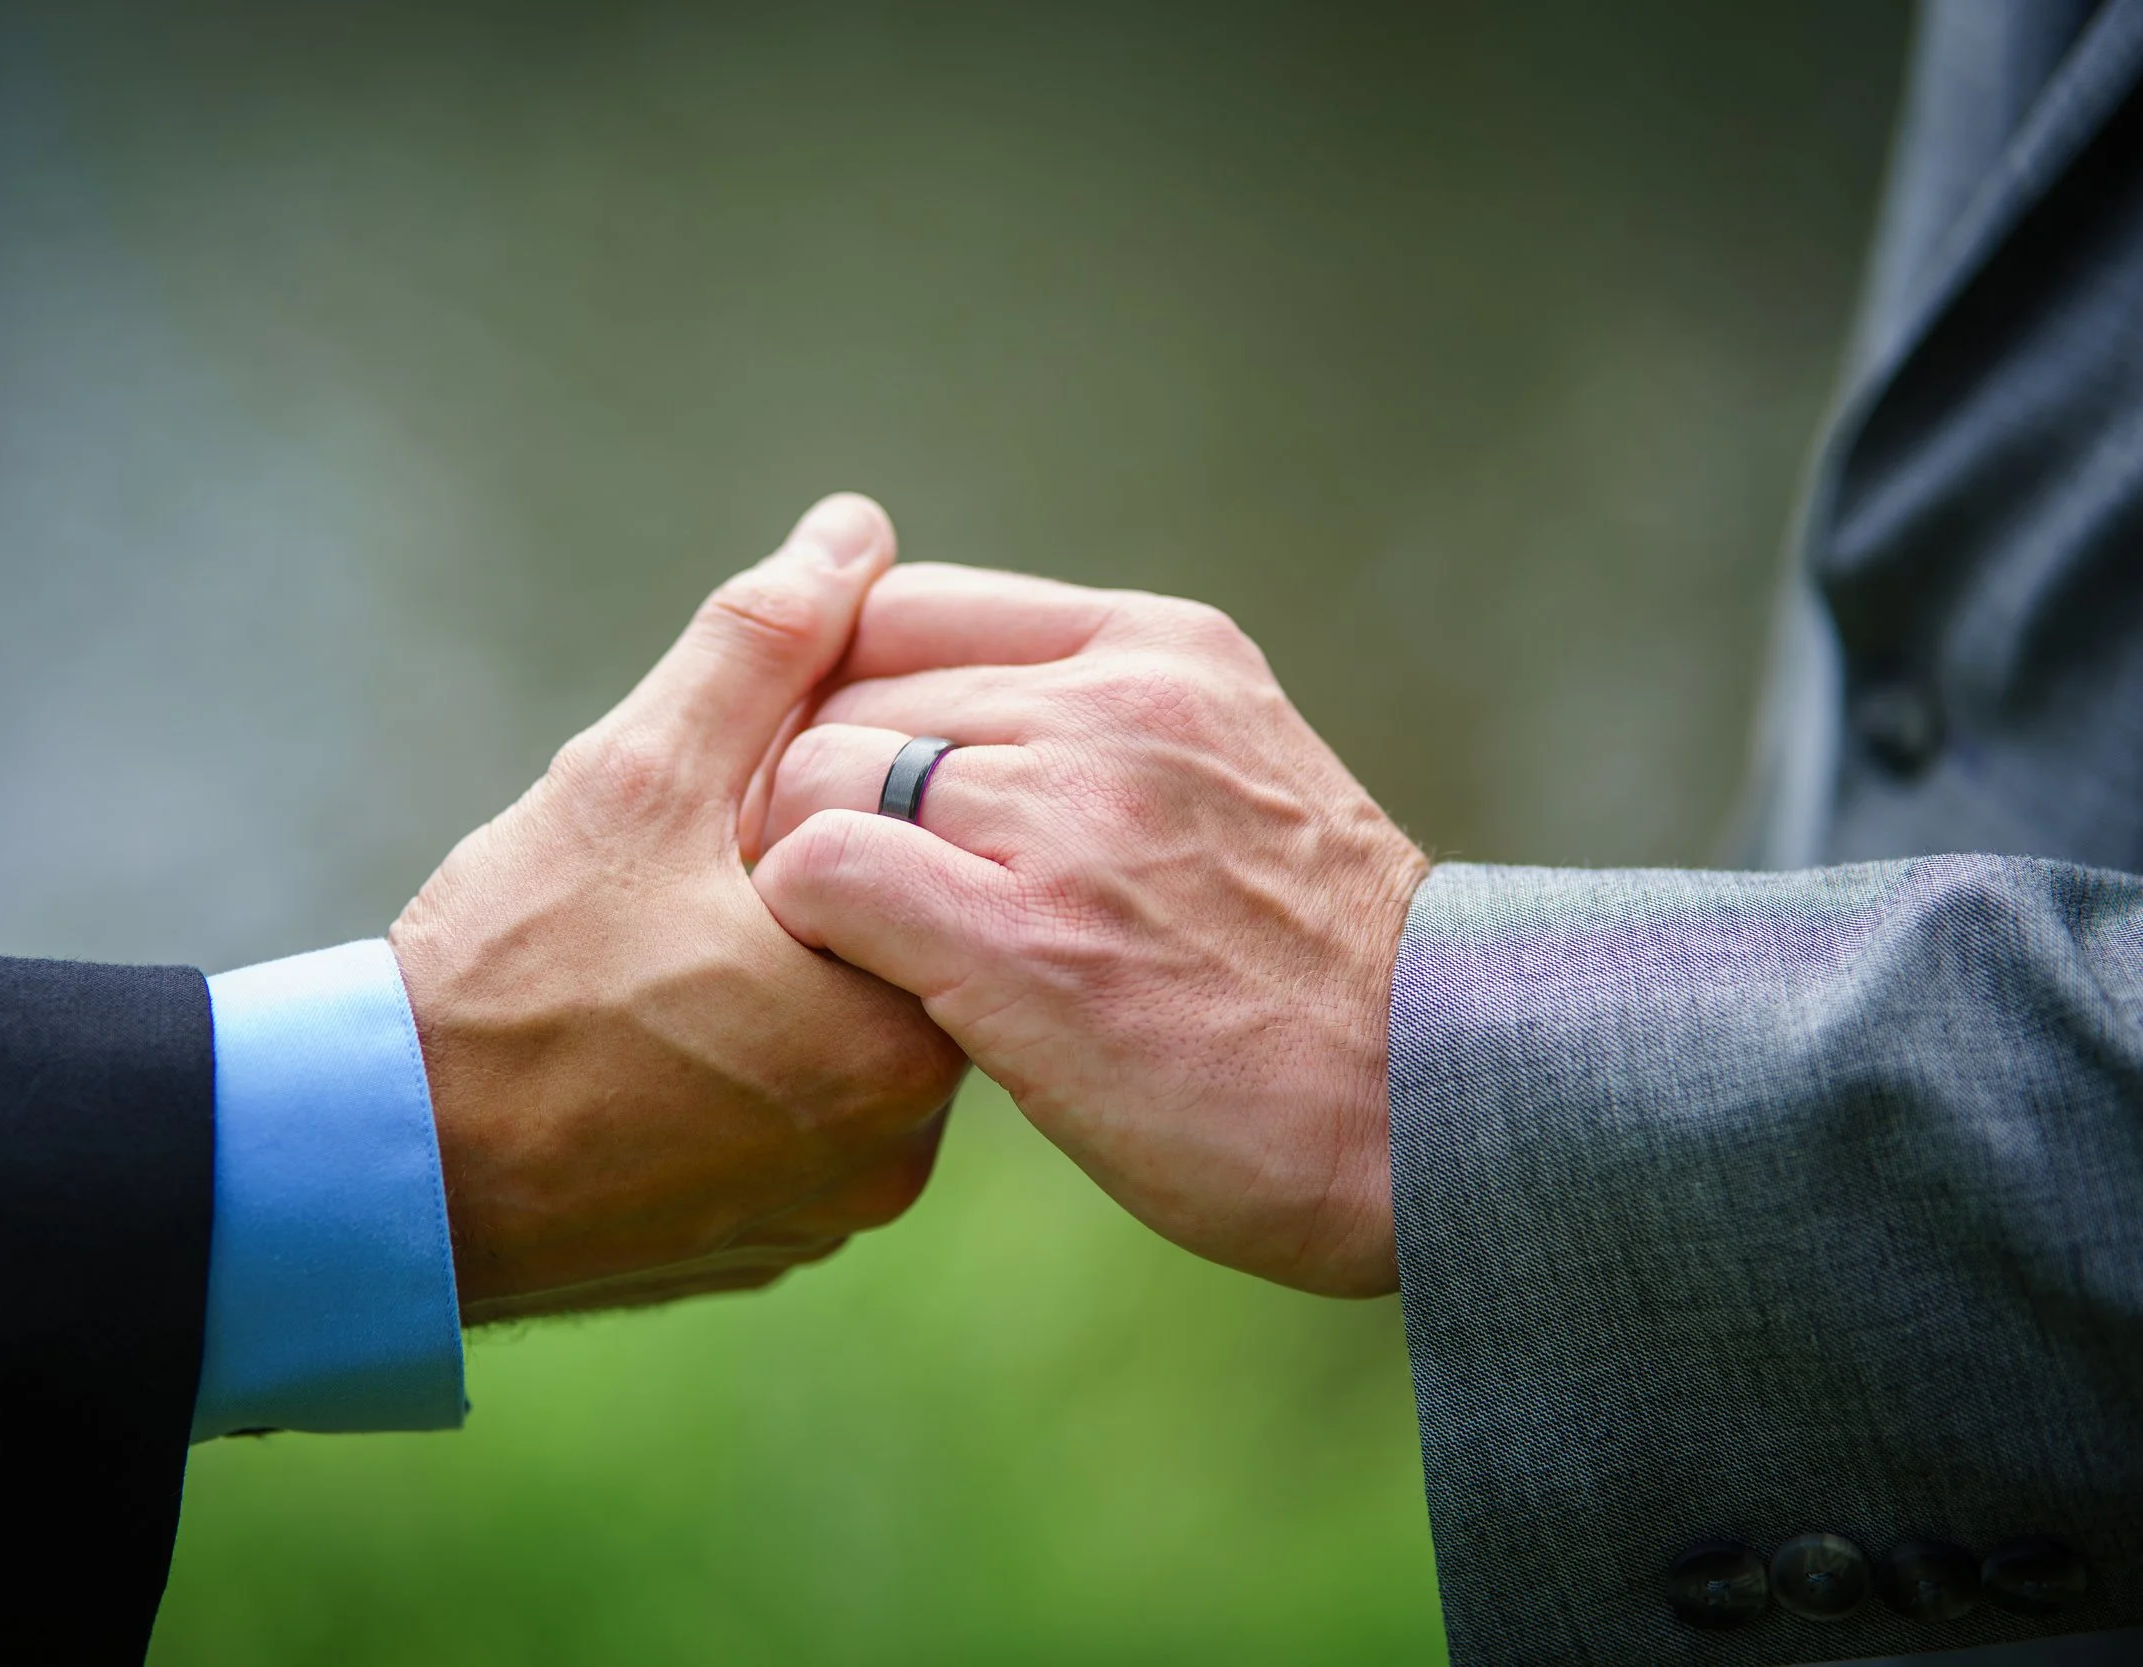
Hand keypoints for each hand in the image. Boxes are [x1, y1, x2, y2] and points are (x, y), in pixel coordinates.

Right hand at [389, 497, 967, 1324]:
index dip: (847, 812)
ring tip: (654, 951)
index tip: (746, 806)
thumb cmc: (505, 976)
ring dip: (777, 985)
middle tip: (693, 873)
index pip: (937, 879)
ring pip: (842, 1050)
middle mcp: (893, 1155)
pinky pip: (787, 1132)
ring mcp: (826, 1215)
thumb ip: (760, 649)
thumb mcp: (633, 778)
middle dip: (811, 898)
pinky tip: (643, 1033)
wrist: (372, 1175)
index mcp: (894, 1042)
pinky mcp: (761, 1252)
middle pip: (897, 965)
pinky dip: (737, 1074)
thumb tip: (855, 530)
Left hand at [747, 564, 1425, 1297]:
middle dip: (814, 793)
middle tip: (831, 898)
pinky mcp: (1025, 940)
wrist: (1437, 1110)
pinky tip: (856, 990)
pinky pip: (823, 872)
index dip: (841, 701)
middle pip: (848, 690)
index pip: (902, 607)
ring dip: (803, 867)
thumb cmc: (1312, 975)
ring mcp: (1069, 816)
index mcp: (1157, 649)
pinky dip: (808, 928)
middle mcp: (1110, 706)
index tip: (849, 796)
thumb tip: (930, 726)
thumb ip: (1098, 727)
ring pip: (820, 772)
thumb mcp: (1231, 778)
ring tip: (850, 953)